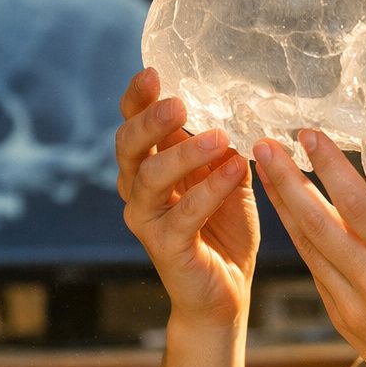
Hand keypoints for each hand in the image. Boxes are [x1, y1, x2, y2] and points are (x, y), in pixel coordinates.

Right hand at [115, 68, 258, 330]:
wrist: (225, 294)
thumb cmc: (224, 232)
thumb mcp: (228, 180)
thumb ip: (224, 150)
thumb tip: (237, 110)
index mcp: (150, 167)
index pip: (132, 124)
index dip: (137, 98)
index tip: (154, 72)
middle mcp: (138, 191)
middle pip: (128, 146)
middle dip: (150, 120)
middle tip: (179, 102)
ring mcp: (147, 220)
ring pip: (149, 178)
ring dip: (184, 153)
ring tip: (219, 137)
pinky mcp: (166, 248)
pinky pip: (183, 214)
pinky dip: (209, 190)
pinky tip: (235, 171)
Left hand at [253, 129, 365, 366]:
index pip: (361, 208)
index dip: (331, 169)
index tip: (309, 136)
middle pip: (319, 226)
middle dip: (287, 182)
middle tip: (265, 145)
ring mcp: (356, 310)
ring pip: (309, 249)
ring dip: (285, 208)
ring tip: (268, 172)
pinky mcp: (345, 324)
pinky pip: (317, 273)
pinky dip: (303, 240)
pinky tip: (292, 214)